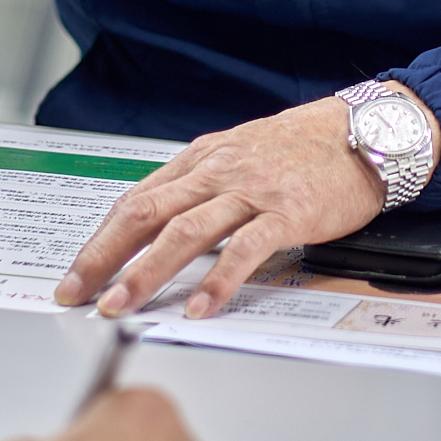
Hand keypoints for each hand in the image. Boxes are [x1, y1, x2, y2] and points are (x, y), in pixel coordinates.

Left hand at [57, 91, 426, 319]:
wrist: (363, 132)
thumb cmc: (303, 148)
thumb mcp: (240, 155)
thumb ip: (201, 186)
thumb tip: (160, 224)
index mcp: (201, 160)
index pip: (136, 201)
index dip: (101, 240)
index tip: (77, 273)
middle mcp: (217, 171)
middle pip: (146, 214)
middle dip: (104, 257)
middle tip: (76, 294)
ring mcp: (251, 191)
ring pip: (185, 232)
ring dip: (147, 272)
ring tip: (121, 306)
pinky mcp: (286, 212)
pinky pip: (244, 250)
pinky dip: (218, 281)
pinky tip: (199, 308)